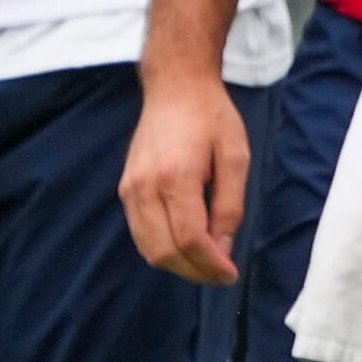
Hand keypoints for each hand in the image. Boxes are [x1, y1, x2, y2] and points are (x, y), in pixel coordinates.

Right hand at [119, 72, 251, 284]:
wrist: (175, 87)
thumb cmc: (211, 117)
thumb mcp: (236, 156)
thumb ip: (230, 205)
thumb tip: (223, 249)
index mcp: (176, 176)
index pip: (190, 239)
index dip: (211, 265)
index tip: (231, 274)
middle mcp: (145, 186)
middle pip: (165, 252)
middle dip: (196, 272)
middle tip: (221, 273)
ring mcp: (130, 188)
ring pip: (148, 249)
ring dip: (178, 265)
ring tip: (206, 263)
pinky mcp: (125, 189)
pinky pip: (140, 233)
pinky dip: (162, 248)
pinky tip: (186, 245)